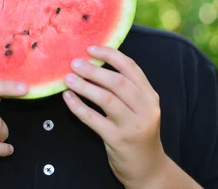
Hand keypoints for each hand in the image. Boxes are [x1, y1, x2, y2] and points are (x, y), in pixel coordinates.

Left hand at [62, 46, 168, 188]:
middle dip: (94, 70)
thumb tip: (95, 64)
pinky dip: (78, 107)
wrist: (148, 169)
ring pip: (106, 99)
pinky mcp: (118, 140)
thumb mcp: (140, 109)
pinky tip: (67, 98)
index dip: (110, 55)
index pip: (131, 68)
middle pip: (118, 82)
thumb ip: (126, 90)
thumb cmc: (138, 133)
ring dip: (84, 86)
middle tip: (74, 63)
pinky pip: (94, 119)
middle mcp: (145, 109)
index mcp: (150, 96)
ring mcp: (133, 125)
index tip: (90, 48)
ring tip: (68, 78)